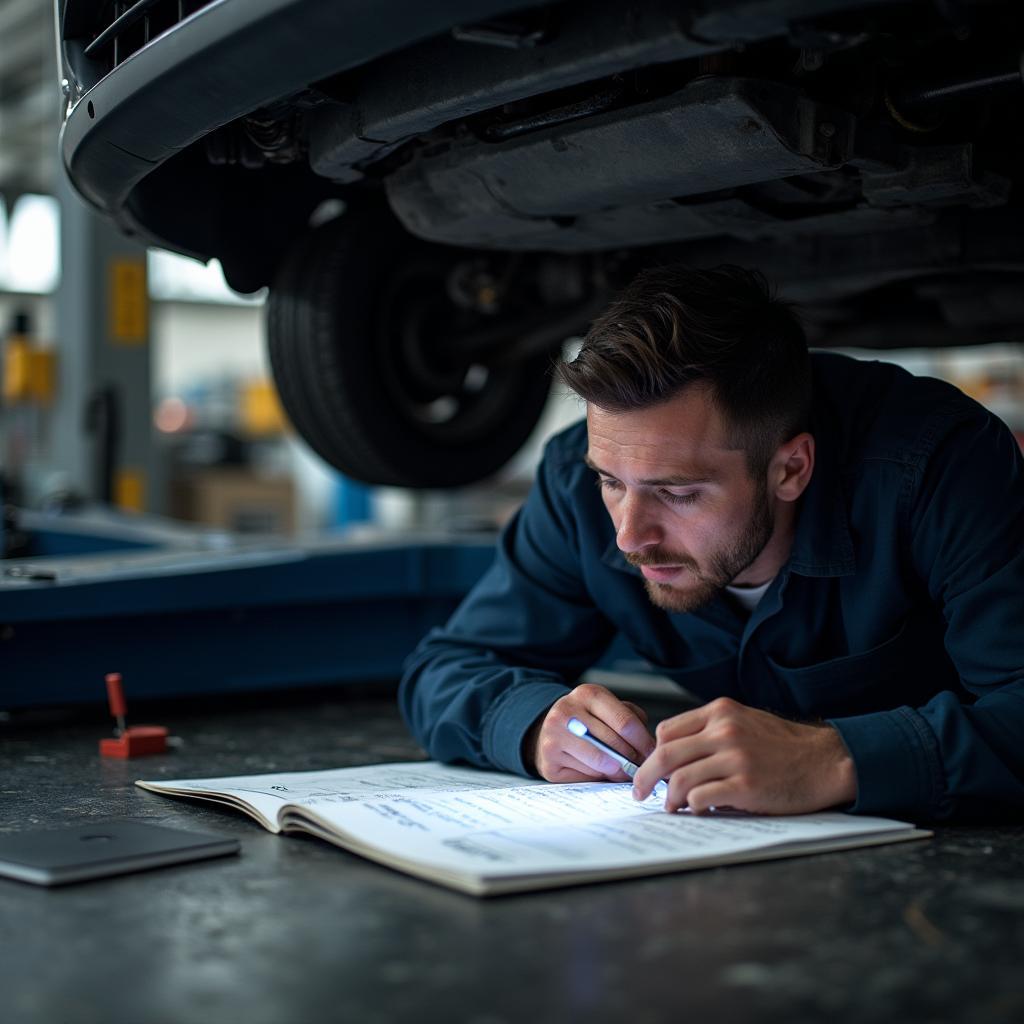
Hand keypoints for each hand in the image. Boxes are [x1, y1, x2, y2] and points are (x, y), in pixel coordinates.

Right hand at [525, 683, 655, 782]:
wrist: (549, 730)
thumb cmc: (587, 720)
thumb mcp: (609, 709)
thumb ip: (631, 721)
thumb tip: (651, 750)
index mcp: (587, 694)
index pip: (624, 722)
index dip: (643, 743)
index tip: (653, 754)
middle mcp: (566, 712)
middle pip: (613, 745)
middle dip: (633, 760)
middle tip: (641, 768)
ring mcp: (553, 738)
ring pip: (600, 764)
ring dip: (617, 772)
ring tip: (622, 770)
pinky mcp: (548, 763)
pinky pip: (586, 777)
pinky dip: (598, 778)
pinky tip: (599, 772)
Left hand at [631, 697, 856, 813]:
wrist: (826, 761)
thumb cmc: (784, 746)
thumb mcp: (745, 721)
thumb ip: (711, 731)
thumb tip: (675, 755)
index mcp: (720, 712)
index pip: (667, 731)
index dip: (654, 753)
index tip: (651, 769)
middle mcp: (725, 731)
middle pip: (666, 754)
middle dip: (646, 777)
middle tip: (639, 792)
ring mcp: (736, 758)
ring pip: (681, 779)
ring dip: (670, 798)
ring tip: (672, 807)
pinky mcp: (746, 785)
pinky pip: (703, 797)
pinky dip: (692, 806)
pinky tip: (696, 810)